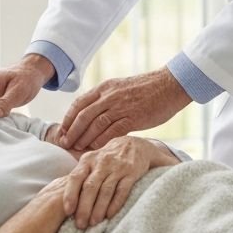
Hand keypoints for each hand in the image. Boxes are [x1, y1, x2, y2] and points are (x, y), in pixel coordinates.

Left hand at [58, 68, 189, 151]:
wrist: (170, 85)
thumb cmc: (147, 89)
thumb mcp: (121, 88)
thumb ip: (107, 99)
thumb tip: (93, 114)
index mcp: (105, 87)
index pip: (79, 103)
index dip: (68, 119)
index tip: (63, 131)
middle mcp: (110, 95)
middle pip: (83, 115)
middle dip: (72, 131)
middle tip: (65, 144)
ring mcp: (121, 106)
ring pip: (95, 124)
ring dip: (84, 137)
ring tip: (77, 148)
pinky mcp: (133, 117)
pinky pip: (112, 130)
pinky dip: (102, 140)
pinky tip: (96, 148)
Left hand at [61, 137, 153, 228]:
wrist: (135, 145)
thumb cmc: (108, 158)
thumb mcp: (92, 161)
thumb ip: (81, 176)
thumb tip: (65, 200)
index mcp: (88, 160)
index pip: (75, 177)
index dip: (70, 194)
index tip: (67, 211)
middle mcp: (101, 162)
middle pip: (90, 186)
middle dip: (84, 207)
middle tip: (80, 224)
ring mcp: (117, 167)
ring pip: (106, 190)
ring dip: (99, 208)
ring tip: (93, 223)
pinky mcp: (132, 173)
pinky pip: (122, 190)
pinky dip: (115, 204)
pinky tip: (110, 215)